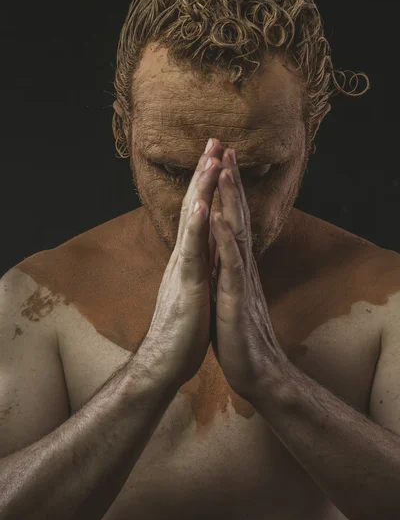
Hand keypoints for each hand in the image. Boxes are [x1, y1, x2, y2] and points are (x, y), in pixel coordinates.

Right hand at [139, 139, 223, 389]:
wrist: (166, 362)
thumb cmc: (184, 328)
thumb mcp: (196, 288)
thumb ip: (200, 265)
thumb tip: (208, 247)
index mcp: (191, 257)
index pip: (199, 213)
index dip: (208, 184)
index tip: (218, 156)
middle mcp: (184, 256)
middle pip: (194, 207)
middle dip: (205, 173)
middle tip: (214, 139)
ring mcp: (183, 269)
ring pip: (192, 222)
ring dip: (201, 188)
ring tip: (209, 158)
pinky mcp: (186, 287)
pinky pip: (192, 253)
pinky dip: (196, 227)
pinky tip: (202, 205)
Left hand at [209, 147, 288, 402]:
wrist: (257, 372)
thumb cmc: (240, 334)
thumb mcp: (230, 295)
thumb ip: (228, 271)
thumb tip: (222, 252)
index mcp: (236, 266)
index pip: (233, 220)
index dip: (227, 191)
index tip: (221, 160)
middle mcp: (241, 267)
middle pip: (238, 217)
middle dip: (231, 182)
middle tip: (226, 148)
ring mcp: (241, 282)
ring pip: (237, 235)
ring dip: (231, 202)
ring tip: (224, 170)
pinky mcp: (236, 302)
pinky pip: (230, 268)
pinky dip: (225, 242)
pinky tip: (219, 220)